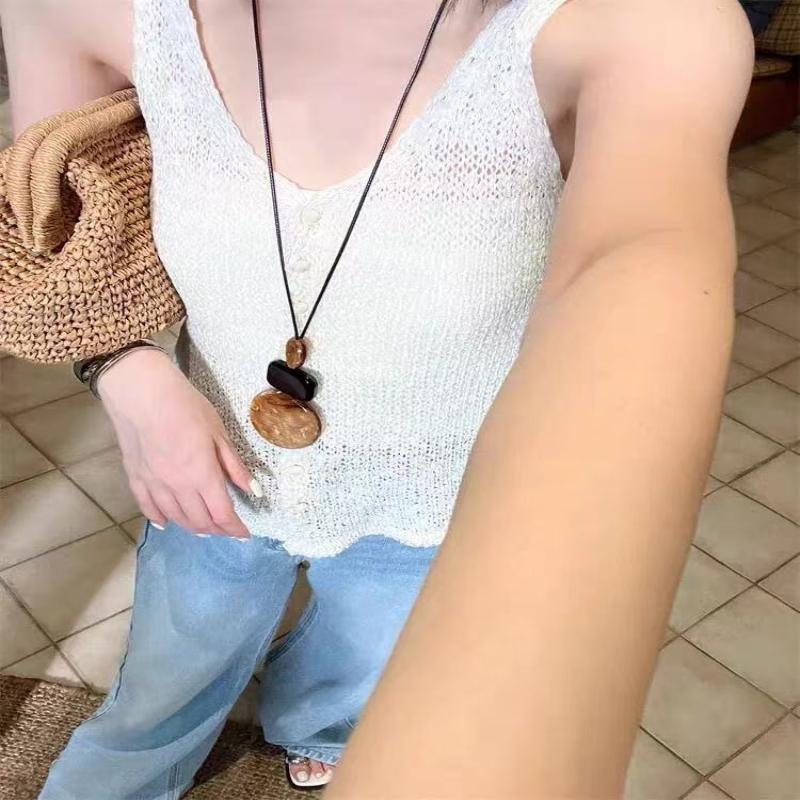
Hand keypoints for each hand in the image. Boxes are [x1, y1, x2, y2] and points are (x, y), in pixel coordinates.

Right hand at [97, 348, 257, 537]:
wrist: (140, 391)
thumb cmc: (185, 406)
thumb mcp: (219, 432)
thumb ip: (234, 465)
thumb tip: (253, 491)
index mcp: (202, 474)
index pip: (222, 514)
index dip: (235, 529)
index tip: (244, 534)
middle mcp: (177, 486)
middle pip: (200, 521)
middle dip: (217, 529)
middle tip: (227, 528)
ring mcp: (154, 484)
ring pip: (176, 518)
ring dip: (193, 527)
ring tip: (205, 527)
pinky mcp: (135, 478)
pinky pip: (148, 508)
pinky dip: (161, 519)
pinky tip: (168, 523)